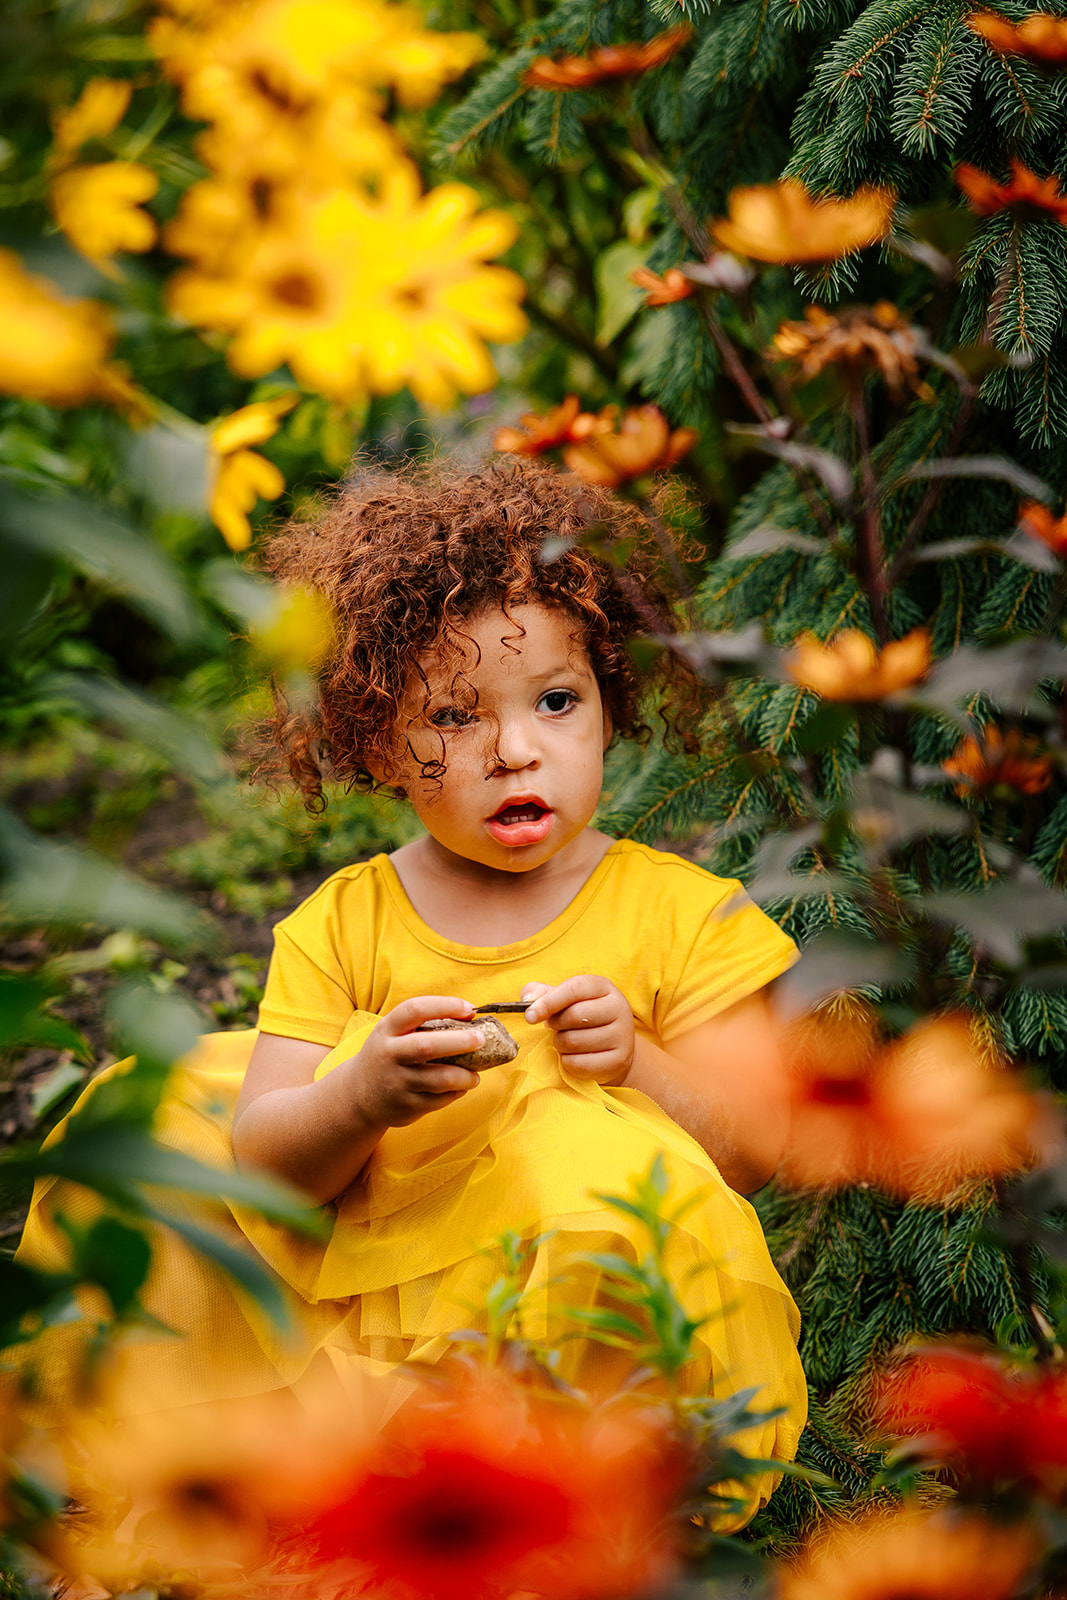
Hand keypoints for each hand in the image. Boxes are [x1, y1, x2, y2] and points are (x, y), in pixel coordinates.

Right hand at [346, 996, 484, 1128]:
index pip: (415, 1009)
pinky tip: (461, 1087)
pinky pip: (439, 1100)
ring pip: (439, 1079)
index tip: (469, 1008)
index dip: (445, 1005)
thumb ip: (423, 1025)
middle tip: (481, 1039)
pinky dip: (456, 1093)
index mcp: (387, 1030)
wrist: (358, 1094)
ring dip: (464, 1076)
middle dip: (460, 1041)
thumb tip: (470, 1017)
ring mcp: (397, 1082)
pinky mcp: (406, 1106)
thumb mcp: (393, 1034)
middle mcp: (389, 1055)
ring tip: (476, 1075)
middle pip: (427, 1046)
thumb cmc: (388, 1055)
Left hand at [521, 975, 635, 1085]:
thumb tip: (527, 1000)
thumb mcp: (564, 1000)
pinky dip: (567, 1062)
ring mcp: (622, 1035)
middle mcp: (618, 1007)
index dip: (549, 1002)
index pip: (575, 989)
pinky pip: (579, 1064)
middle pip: (575, 1016)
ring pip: (575, 1042)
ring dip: (560, 1044)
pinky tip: (573, 1056)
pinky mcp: (619, 1060)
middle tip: (553, 1027)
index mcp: (603, 987)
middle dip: (555, 1025)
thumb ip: (541, 993)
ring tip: (565, 1041)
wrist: (614, 1049)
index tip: (530, 1016)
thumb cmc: (582, 1018)